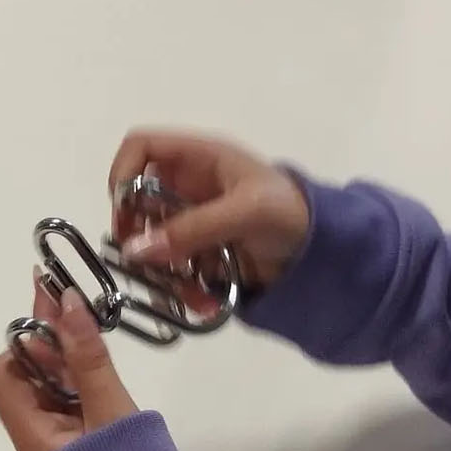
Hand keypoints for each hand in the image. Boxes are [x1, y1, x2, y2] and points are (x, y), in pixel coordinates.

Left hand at [0, 282, 137, 450]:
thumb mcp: (111, 413)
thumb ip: (89, 358)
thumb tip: (65, 301)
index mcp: (29, 431)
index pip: (4, 372)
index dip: (27, 343)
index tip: (57, 312)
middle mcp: (33, 434)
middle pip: (25, 375)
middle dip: (48, 340)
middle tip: (76, 305)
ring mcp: (56, 440)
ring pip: (49, 385)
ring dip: (66, 355)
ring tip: (90, 324)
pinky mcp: (79, 444)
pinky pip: (68, 401)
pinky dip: (79, 377)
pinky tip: (98, 361)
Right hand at [108, 130, 310, 288]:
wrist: (328, 252)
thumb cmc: (291, 213)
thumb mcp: (244, 213)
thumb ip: (191, 229)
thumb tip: (134, 251)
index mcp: (199, 158)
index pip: (140, 147)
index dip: (122, 174)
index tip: (124, 214)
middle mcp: (187, 186)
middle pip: (135, 202)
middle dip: (137, 236)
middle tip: (141, 262)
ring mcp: (191, 220)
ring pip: (151, 242)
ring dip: (159, 271)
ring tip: (182, 294)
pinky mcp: (198, 252)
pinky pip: (171, 268)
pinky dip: (179, 288)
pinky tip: (200, 302)